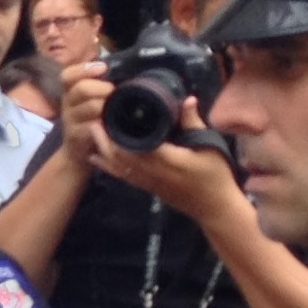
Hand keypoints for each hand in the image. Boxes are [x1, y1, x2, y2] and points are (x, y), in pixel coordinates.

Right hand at [59, 59, 109, 166]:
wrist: (77, 152)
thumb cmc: (90, 120)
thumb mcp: (90, 101)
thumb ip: (100, 85)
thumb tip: (124, 71)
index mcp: (70, 90)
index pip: (69, 74)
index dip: (85, 69)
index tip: (103, 68)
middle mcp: (67, 103)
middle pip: (82, 88)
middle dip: (102, 88)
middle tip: (114, 92)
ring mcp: (70, 120)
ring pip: (91, 107)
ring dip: (107, 106)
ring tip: (116, 109)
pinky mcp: (75, 136)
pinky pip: (92, 127)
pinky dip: (104, 125)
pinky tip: (110, 125)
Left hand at [65, 74, 238, 224]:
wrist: (214, 208)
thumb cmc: (215, 176)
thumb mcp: (209, 146)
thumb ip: (194, 123)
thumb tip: (187, 99)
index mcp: (165, 160)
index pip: (133, 145)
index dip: (117, 132)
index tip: (109, 114)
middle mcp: (151, 172)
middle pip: (118, 156)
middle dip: (104, 139)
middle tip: (94, 119)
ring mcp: (147, 182)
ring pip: (117, 167)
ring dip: (103, 151)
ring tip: (92, 134)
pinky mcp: (147, 188)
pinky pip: (122, 176)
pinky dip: (108, 165)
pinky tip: (97, 157)